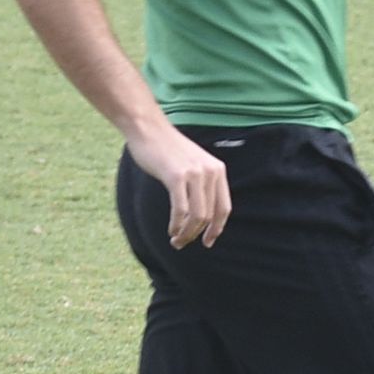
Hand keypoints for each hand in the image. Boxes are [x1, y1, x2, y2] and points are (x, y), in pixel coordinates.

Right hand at [126, 125, 231, 248]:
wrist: (149, 129)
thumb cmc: (167, 150)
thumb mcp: (193, 164)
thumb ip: (201, 183)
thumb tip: (203, 216)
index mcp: (217, 169)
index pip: (224, 208)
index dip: (217, 228)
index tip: (207, 242)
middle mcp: (210, 171)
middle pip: (209, 215)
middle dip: (196, 234)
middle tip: (182, 243)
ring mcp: (194, 173)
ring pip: (197, 216)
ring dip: (186, 234)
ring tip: (176, 241)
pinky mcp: (177, 176)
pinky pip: (180, 210)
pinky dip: (176, 225)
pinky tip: (171, 230)